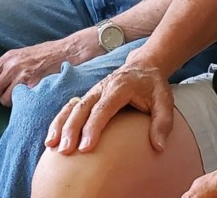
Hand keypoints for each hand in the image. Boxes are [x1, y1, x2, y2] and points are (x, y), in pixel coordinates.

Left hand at [0, 29, 99, 106]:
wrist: (68, 51)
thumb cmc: (48, 54)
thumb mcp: (24, 54)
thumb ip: (9, 65)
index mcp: (8, 57)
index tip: (0, 90)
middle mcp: (12, 67)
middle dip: (0, 96)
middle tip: (12, 95)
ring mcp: (23, 77)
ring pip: (4, 100)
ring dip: (13, 101)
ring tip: (25, 96)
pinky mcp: (33, 86)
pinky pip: (19, 103)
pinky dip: (24, 103)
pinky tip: (32, 97)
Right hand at [44, 60, 174, 154]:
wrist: (144, 65)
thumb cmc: (154, 86)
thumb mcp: (165, 101)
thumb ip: (163, 123)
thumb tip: (159, 147)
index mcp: (120, 87)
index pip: (103, 108)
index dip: (93, 127)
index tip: (86, 147)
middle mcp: (103, 87)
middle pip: (83, 107)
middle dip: (71, 128)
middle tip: (65, 150)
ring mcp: (94, 91)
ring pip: (73, 107)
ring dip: (61, 125)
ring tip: (51, 144)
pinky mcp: (89, 96)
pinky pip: (70, 107)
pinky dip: (60, 121)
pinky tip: (52, 138)